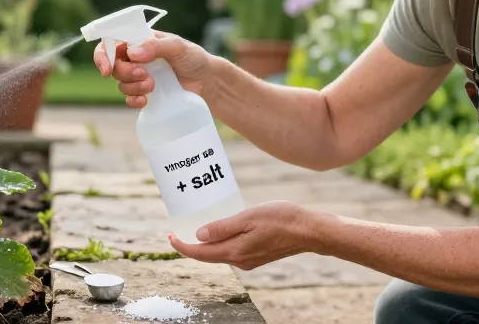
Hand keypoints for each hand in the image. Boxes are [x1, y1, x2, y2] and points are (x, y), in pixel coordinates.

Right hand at [93, 31, 213, 107]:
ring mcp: (139, 76)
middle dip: (125, 73)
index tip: (107, 69)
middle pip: (114, 66)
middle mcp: (135, 57)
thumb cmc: (193, 58)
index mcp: (139, 41)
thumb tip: (133, 53)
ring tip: (153, 86)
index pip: (111, 43)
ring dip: (133, 87)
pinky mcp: (145, 92)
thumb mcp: (177, 47)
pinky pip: (129, 98)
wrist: (207, 81)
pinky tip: (145, 101)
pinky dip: (134, 100)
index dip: (103, 55)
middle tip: (144, 74)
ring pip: (121, 83)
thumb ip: (156, 46)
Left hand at [167, 201, 318, 270]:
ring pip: (220, 253)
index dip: (181, 246)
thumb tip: (198, 235)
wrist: (310, 231)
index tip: (169, 235)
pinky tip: (221, 229)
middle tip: (177, 230)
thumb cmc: (281, 220)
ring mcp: (249, 260)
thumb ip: (223, 227)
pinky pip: (232, 251)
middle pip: (207, 255)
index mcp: (234, 252)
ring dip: (206, 244)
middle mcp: (240, 260)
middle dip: (191, 245)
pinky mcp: (257, 256)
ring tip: (196, 227)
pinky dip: (221, 242)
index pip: (199, 253)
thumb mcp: (248, 217)